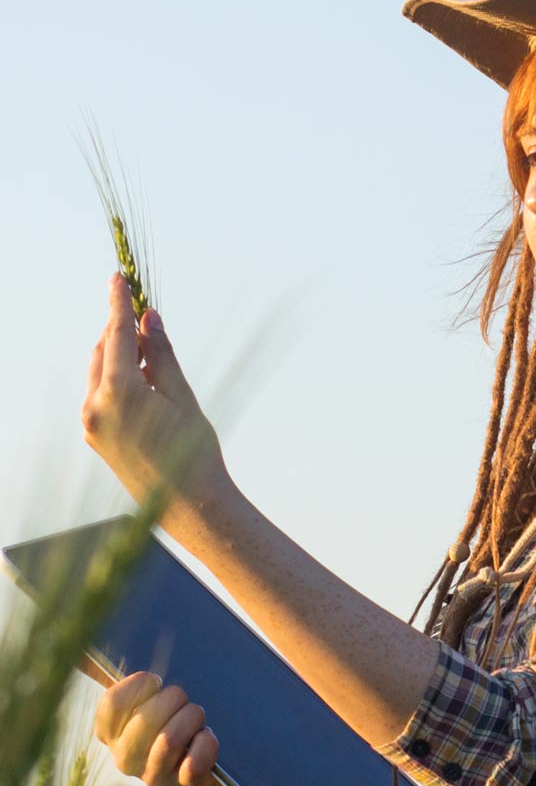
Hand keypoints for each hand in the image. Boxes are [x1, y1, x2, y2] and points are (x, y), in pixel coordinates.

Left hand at [81, 274, 228, 533]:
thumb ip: (161, 355)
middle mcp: (95, 408)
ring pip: (100, 374)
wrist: (191, 507)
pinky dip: (117, 381)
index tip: (118, 277)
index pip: (115, 335)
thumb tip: (148, 318)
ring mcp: (91, 425)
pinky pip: (101, 396)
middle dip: (122, 333)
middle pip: (103, 352)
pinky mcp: (95, 438)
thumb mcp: (182, 397)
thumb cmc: (195, 453)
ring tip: (151, 354)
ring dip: (120, 357)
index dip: (119, 303)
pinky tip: (143, 384)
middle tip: (146, 317)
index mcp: (118, 393)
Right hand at [93, 670, 220, 785]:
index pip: (112, 703)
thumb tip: (106, 658)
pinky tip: (205, 736)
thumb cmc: (171, 718)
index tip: (155, 683)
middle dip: (174, 698)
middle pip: (146, 718)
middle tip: (183, 700)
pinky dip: (206, 743)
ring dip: (192, 717)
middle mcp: (125, 758)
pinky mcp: (182, 784)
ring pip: (170, 739)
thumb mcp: (148, 700)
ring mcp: (152, 774)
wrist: (201, 760)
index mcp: (110, 733)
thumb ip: (133, 684)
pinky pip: (195, 761)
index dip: (139, 685)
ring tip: (196, 717)